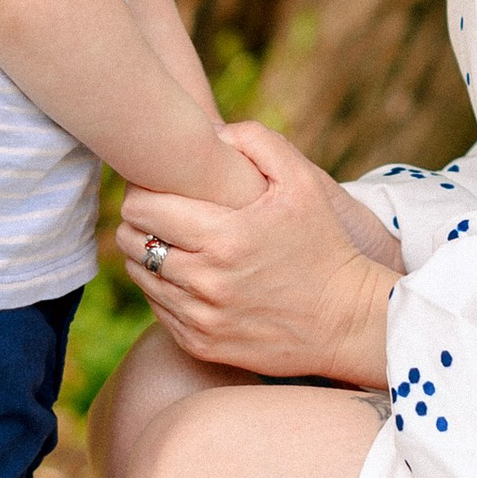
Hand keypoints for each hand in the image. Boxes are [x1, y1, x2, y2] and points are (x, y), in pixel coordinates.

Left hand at [117, 124, 400, 389]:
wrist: (346, 321)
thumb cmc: (324, 245)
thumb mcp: (304, 182)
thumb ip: (256, 142)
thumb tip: (211, 132)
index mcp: (224, 237)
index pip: (141, 209)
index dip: (141, 191)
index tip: (155, 185)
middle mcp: (206, 282)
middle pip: (130, 242)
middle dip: (138, 222)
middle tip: (159, 211)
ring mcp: (201, 319)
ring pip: (140, 277)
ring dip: (147, 255)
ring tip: (173, 241)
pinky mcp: (201, 345)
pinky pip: (157, 309)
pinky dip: (163, 289)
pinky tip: (188, 275)